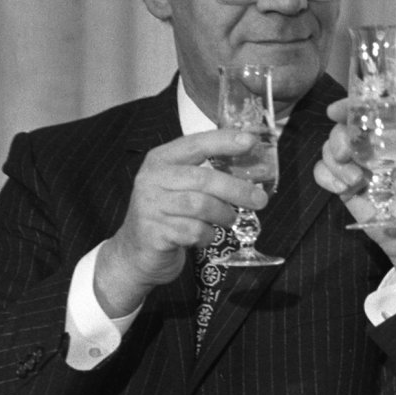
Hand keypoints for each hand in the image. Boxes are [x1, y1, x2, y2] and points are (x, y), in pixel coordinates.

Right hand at [94, 129, 268, 316]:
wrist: (135, 253)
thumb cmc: (167, 215)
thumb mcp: (180, 187)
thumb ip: (207, 175)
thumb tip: (252, 168)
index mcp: (161, 160)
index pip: (195, 143)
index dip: (224, 141)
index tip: (251, 142)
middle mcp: (152, 179)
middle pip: (203, 179)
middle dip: (237, 189)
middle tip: (260, 199)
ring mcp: (150, 206)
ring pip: (201, 206)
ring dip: (223, 214)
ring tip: (228, 219)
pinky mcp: (153, 233)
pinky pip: (193, 232)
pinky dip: (207, 235)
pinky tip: (204, 236)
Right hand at [314, 99, 395, 277]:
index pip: (370, 112)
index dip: (351, 106)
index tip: (337, 110)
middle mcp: (375, 149)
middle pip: (343, 129)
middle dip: (339, 138)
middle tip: (347, 154)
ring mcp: (359, 168)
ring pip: (330, 150)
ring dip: (335, 162)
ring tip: (356, 182)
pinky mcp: (347, 189)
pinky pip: (323, 173)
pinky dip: (328, 178)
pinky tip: (346, 190)